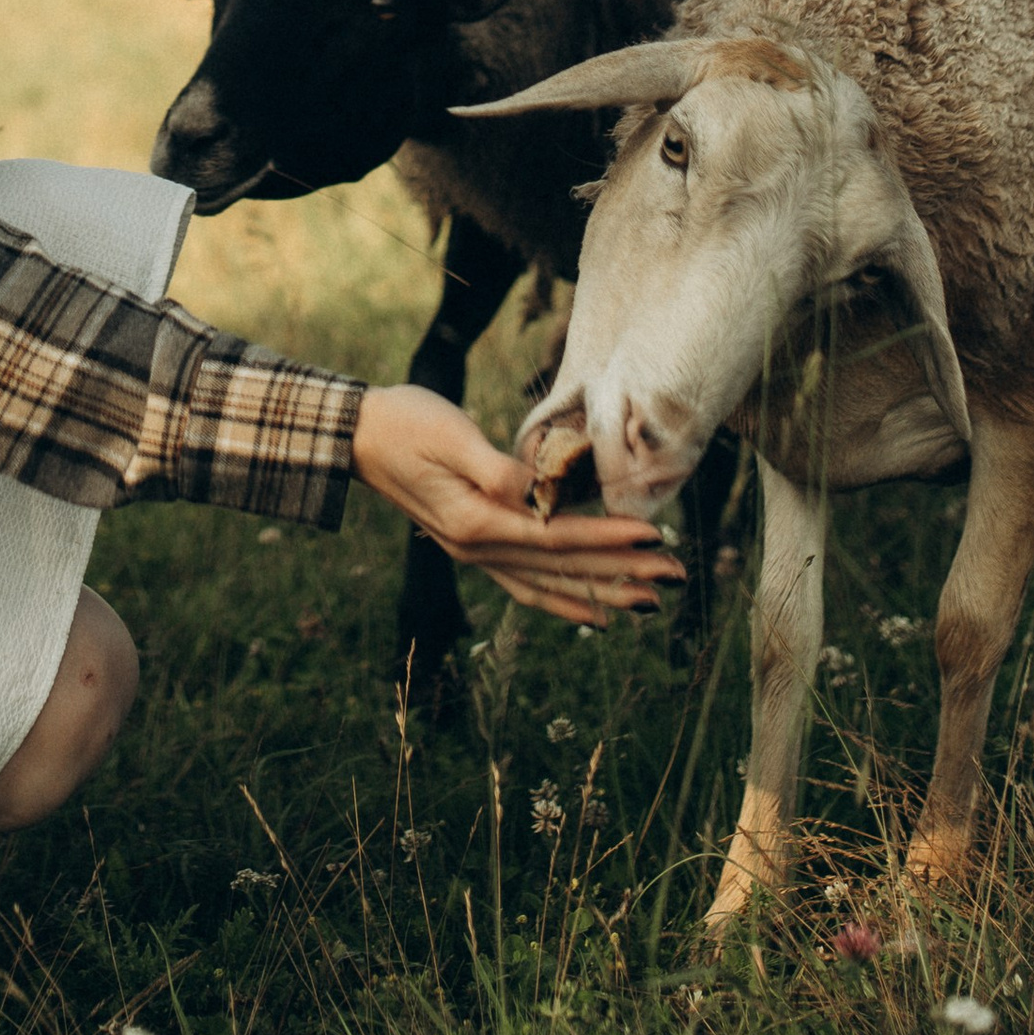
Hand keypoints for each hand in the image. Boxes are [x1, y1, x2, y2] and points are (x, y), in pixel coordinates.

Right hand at [349, 386, 682, 625]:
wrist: (356, 435)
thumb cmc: (404, 423)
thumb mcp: (449, 434)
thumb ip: (494, 467)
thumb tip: (537, 489)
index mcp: (477, 522)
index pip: (558, 536)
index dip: (609, 538)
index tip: (655, 536)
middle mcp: (478, 549)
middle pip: (563, 567)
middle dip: (623, 572)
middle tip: (677, 575)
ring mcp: (475, 554)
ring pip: (550, 583)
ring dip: (602, 591)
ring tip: (650, 600)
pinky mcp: (474, 546)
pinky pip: (526, 584)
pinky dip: (563, 599)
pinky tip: (593, 611)